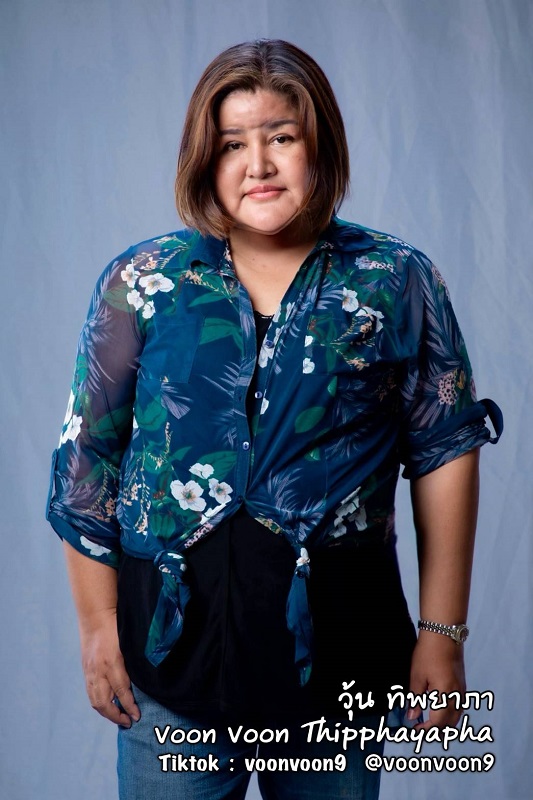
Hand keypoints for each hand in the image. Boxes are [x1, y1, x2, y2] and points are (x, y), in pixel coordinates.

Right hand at [79, 609, 139, 726]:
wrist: (96, 616)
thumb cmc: (117, 626)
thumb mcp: (130, 644)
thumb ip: (133, 664)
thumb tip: (141, 683)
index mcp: (113, 662)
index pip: (122, 692)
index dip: (130, 706)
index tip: (137, 716)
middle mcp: (99, 670)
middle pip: (104, 702)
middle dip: (115, 716)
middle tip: (128, 721)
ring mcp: (90, 671)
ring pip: (95, 700)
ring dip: (106, 712)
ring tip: (117, 717)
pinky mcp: (86, 670)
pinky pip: (90, 692)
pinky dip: (98, 702)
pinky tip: (106, 705)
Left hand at [407, 631, 465, 728]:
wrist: (444, 634)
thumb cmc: (427, 654)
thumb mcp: (417, 677)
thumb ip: (415, 698)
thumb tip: (412, 716)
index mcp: (445, 695)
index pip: (438, 723)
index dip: (426, 730)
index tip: (414, 729)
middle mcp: (457, 696)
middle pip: (450, 723)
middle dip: (436, 730)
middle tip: (421, 728)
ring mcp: (462, 691)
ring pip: (457, 717)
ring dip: (445, 724)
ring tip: (430, 722)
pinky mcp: (463, 685)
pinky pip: (460, 708)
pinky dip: (451, 715)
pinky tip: (441, 711)